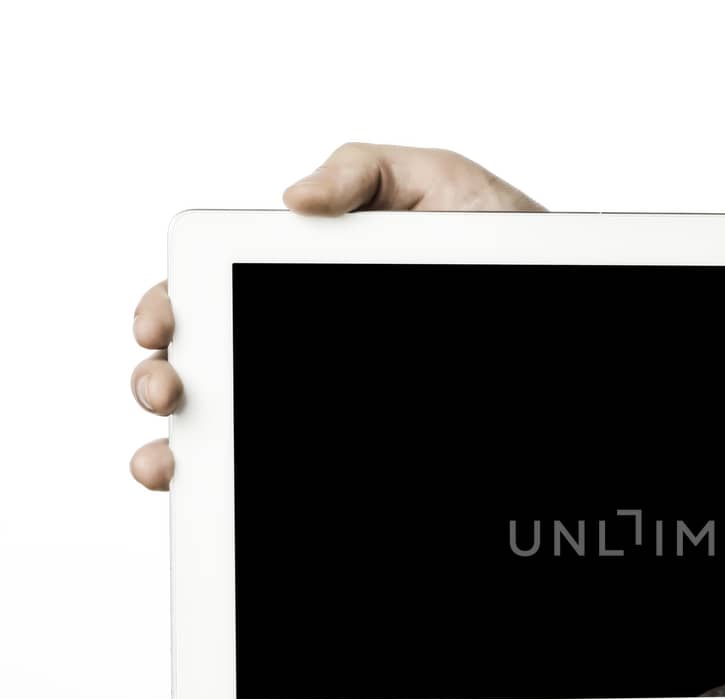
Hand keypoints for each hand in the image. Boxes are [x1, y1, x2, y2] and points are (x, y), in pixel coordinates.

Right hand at [128, 143, 542, 488]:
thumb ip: (364, 173)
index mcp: (298, 278)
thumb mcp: (439, 184)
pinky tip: (218, 498)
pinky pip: (287, 475)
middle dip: (160, 379)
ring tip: (176, 457)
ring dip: (182, 446)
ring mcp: (324, 398)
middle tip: (169, 387)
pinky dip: (240, 492)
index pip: (211, 296)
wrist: (564, 297)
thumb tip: (293, 199)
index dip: (168, 311)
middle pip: (203, 369)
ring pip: (230, 431)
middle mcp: (298, 341)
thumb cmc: (502, 243)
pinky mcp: (353, 445)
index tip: (165, 325)